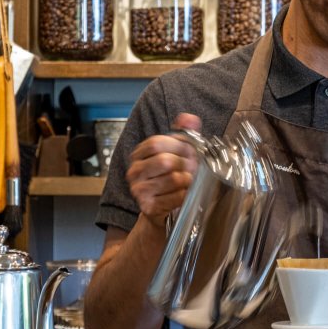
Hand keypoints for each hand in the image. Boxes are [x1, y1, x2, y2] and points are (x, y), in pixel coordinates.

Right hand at [126, 113, 201, 229]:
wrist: (163, 210)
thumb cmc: (171, 176)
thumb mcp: (177, 151)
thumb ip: (184, 132)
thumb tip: (189, 118)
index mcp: (138, 154)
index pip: (156, 143)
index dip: (178, 145)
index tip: (189, 150)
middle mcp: (134, 172)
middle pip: (165, 161)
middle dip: (185, 164)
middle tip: (192, 168)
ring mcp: (139, 190)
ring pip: (173, 179)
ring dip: (188, 180)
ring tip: (188, 181)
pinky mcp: (148, 207)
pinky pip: (176, 197)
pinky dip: (185, 195)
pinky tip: (184, 194)